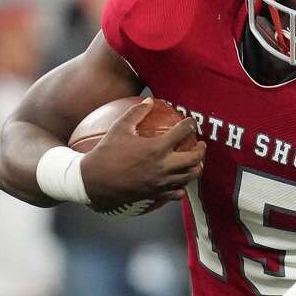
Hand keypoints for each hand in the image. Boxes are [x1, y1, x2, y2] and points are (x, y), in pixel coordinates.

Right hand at [81, 99, 205, 210]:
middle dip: (201, 150)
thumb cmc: (105, 153)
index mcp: (157, 148)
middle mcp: (163, 166)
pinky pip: (177, 193)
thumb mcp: (119, 128)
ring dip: (195, 167)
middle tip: (200, 144)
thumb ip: (136, 113)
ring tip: (194, 162)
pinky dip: (182, 186)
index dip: (190, 125)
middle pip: (195, 158)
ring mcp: (162, 182)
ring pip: (190, 176)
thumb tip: (149, 101)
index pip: (182, 132)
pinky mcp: (157, 194)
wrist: (93, 181)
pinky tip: (180, 181)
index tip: (191, 122)